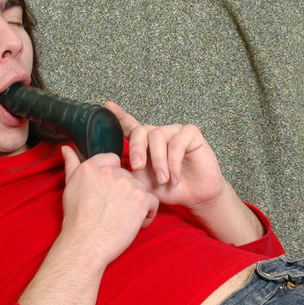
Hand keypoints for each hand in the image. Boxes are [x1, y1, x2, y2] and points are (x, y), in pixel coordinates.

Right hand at [60, 145, 158, 268]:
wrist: (85, 243)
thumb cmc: (77, 220)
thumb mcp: (70, 188)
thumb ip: (72, 165)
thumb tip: (66, 148)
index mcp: (92, 167)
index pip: (113, 160)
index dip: (114, 178)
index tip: (109, 193)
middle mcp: (111, 172)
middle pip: (129, 176)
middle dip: (125, 192)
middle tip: (114, 210)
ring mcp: (128, 184)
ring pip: (141, 189)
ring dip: (137, 203)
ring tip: (123, 219)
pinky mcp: (141, 199)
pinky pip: (153, 202)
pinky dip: (147, 214)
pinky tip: (134, 224)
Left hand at [105, 103, 227, 210]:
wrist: (195, 198)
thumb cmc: (170, 190)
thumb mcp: (144, 184)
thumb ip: (130, 172)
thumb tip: (114, 165)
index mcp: (145, 143)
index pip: (130, 126)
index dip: (120, 116)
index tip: (108, 106)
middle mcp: (159, 134)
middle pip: (141, 131)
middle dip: (136, 149)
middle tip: (138, 167)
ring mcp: (175, 132)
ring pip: (158, 136)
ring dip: (159, 161)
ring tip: (163, 180)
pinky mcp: (191, 134)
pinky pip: (177, 142)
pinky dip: (174, 162)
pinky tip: (174, 177)